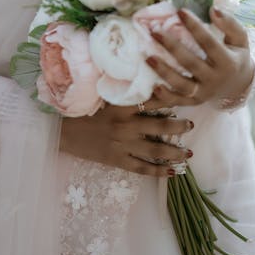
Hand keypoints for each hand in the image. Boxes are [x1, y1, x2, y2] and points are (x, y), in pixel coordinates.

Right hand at [59, 98, 193, 176]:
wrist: (64, 132)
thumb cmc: (84, 111)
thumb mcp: (104, 97)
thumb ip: (124, 93)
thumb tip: (147, 82)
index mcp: (122, 106)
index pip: (153, 100)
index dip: (172, 97)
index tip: (186, 95)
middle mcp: (126, 125)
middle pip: (160, 126)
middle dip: (179, 127)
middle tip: (191, 126)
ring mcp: (123, 144)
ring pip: (155, 149)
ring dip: (175, 152)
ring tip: (188, 154)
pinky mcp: (117, 160)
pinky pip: (142, 168)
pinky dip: (158, 171)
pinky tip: (171, 172)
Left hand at [147, 7, 254, 106]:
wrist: (238, 87)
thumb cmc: (235, 56)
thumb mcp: (240, 40)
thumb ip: (230, 24)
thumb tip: (214, 9)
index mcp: (228, 63)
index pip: (209, 43)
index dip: (194, 26)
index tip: (180, 10)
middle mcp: (215, 79)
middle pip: (191, 63)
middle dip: (172, 47)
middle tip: (154, 31)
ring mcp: (203, 93)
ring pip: (182, 85)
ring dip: (164, 72)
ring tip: (148, 58)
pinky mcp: (193, 102)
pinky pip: (177, 101)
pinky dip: (165, 96)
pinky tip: (153, 86)